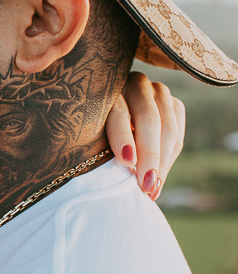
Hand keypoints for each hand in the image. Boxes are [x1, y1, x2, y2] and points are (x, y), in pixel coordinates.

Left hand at [105, 71, 185, 198]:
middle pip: (148, 119)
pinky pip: (177, 133)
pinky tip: (160, 177)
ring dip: (162, 161)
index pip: (119, 112)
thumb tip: (117, 172)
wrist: (118, 116)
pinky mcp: (174, 104)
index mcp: (109, 88)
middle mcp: (136, 85)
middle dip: (148, 155)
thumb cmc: (95, 132)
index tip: (127, 161)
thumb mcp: (95, 135)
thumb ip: (105, 145)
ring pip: (168, 127)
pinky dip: (169, 157)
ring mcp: (158, 92)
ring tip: (153, 189)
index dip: (123, 137)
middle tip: (145, 185)